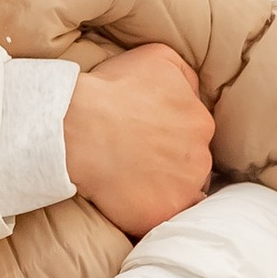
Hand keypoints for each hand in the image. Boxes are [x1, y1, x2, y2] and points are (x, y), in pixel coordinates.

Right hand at [63, 46, 213, 237]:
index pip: (194, 134)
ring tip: (130, 182)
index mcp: (200, 121)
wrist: (75, 129)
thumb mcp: (158, 58)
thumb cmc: (110, 90)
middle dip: (168, 163)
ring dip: (161, 189)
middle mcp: (200, 156)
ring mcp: (183, 189)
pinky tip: (128, 202)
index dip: (169, 136)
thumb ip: (186, 75)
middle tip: (134, 159)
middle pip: (191, 165)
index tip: (145, 138)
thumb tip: (196, 91)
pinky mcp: (161, 215)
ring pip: (180, 194)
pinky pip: (161, 219)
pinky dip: (148, 213)